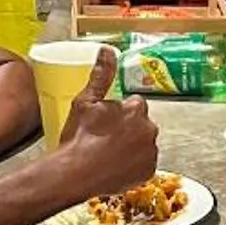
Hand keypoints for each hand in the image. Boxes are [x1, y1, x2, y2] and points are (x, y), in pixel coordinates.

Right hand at [57, 47, 157, 195]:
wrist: (75, 174)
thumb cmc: (79, 138)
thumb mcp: (85, 102)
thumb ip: (101, 75)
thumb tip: (107, 50)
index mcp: (135, 109)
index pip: (134, 104)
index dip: (120, 113)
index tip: (106, 122)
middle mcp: (149, 128)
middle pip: (141, 124)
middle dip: (128, 129)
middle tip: (105, 139)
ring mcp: (150, 152)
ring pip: (144, 144)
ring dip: (132, 146)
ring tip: (108, 154)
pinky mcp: (149, 171)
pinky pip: (145, 164)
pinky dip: (134, 166)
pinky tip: (116, 166)